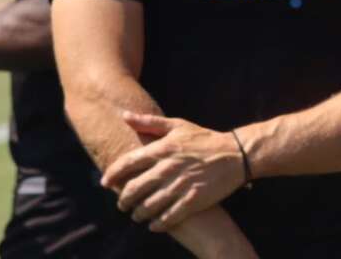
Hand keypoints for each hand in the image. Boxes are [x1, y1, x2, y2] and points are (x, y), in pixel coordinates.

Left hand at [101, 112, 247, 231]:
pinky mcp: (192, 200)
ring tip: (137, 215)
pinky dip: (156, 224)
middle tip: (122, 204)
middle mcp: (168, 168)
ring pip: (147, 207)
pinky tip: (154, 224)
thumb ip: (149, 122)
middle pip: (133, 189)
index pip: (127, 164)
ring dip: (137, 214)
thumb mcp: (178, 125)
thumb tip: (124, 116)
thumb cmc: (204, 139)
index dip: (112, 175)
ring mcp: (180, 186)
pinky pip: (167, 218)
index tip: (105, 183)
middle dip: (123, 200)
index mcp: (162, 149)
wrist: (235, 154)